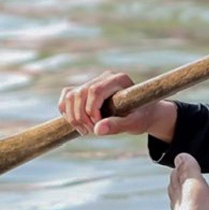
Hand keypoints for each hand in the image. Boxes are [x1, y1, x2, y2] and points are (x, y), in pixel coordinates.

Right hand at [58, 69, 176, 139]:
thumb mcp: (134, 124)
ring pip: (71, 95)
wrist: (141, 114)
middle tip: (90, 132)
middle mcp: (105, 77)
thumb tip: (98, 130)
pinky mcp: (85, 90)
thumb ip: (118, 126)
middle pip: (80, 93)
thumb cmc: (140, 117)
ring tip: (86, 131)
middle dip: (81, 116)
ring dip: (73, 116)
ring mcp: (93, 82)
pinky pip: (67, 96)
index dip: (91, 110)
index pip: (95, 90)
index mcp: (119, 80)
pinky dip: (66, 111)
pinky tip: (76, 123)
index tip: (96, 126)